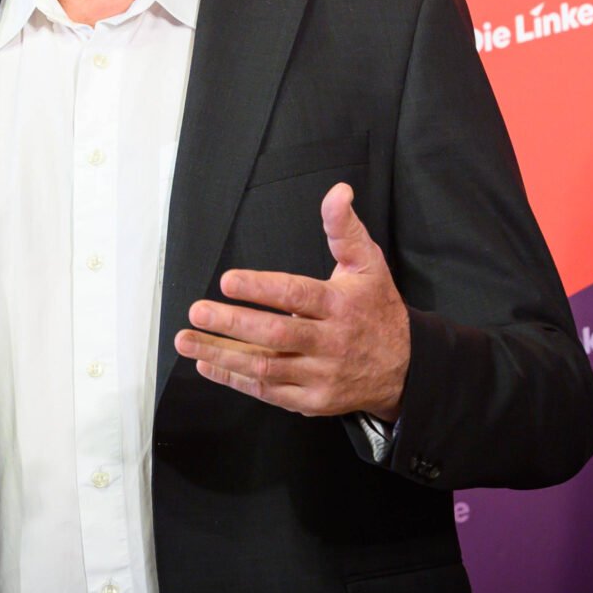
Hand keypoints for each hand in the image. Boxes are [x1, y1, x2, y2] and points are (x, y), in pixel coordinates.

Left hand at [174, 182, 409, 420]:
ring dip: (222, 354)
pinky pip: (268, 392)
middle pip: (276, 335)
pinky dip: (235, 380)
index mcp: (340, 306)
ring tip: (187, 339)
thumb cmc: (376, 308)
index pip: (297, 295)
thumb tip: (338, 191)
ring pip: (266, 367)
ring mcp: (321, 375)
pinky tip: (207, 363)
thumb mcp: (368, 264)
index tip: (227, 280)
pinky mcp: (313, 401)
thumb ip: (344, 228)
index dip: (261, 288)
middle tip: (197, 311)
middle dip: (232, 324)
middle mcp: (331, 343)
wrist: (406, 368)